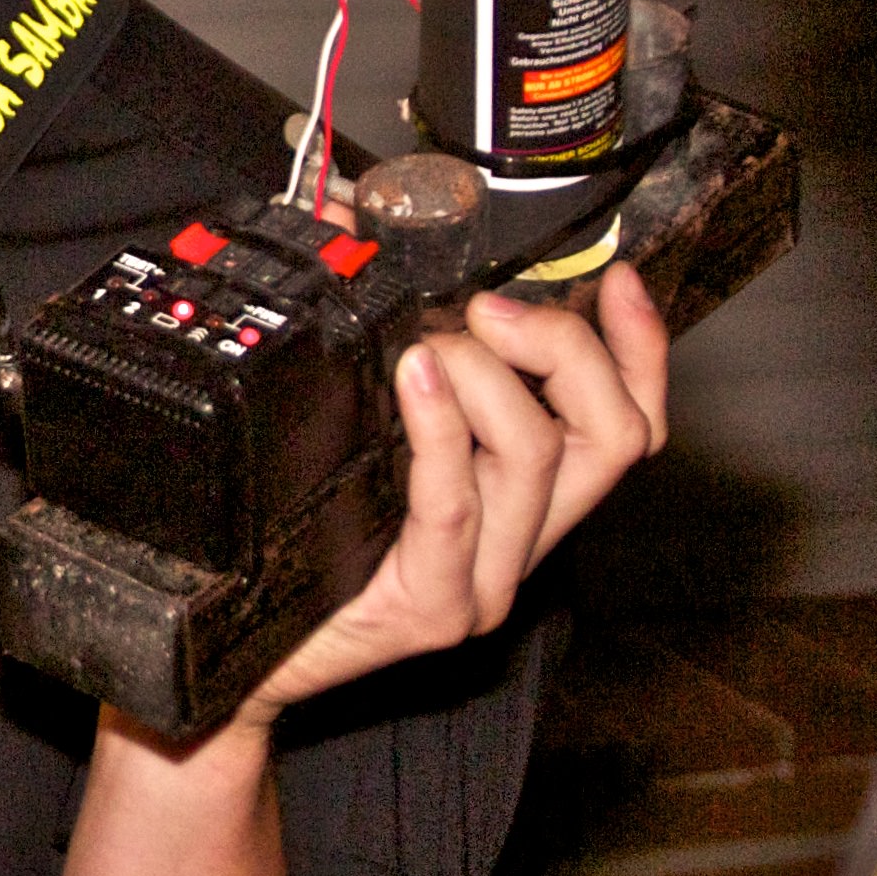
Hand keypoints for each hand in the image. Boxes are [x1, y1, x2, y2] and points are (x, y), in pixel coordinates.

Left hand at [241, 261, 668, 724]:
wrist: (236, 655)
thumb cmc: (298, 542)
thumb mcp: (356, 432)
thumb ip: (385, 346)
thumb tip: (356, 220)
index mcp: (518, 499)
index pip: (625, 424)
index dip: (639, 351)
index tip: (617, 280)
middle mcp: (518, 541)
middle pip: (611, 435)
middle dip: (566, 349)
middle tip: (491, 308)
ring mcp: (482, 581)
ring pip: (540, 459)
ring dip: (489, 378)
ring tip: (429, 344)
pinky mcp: (430, 608)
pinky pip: (456, 504)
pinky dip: (443, 430)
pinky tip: (416, 378)